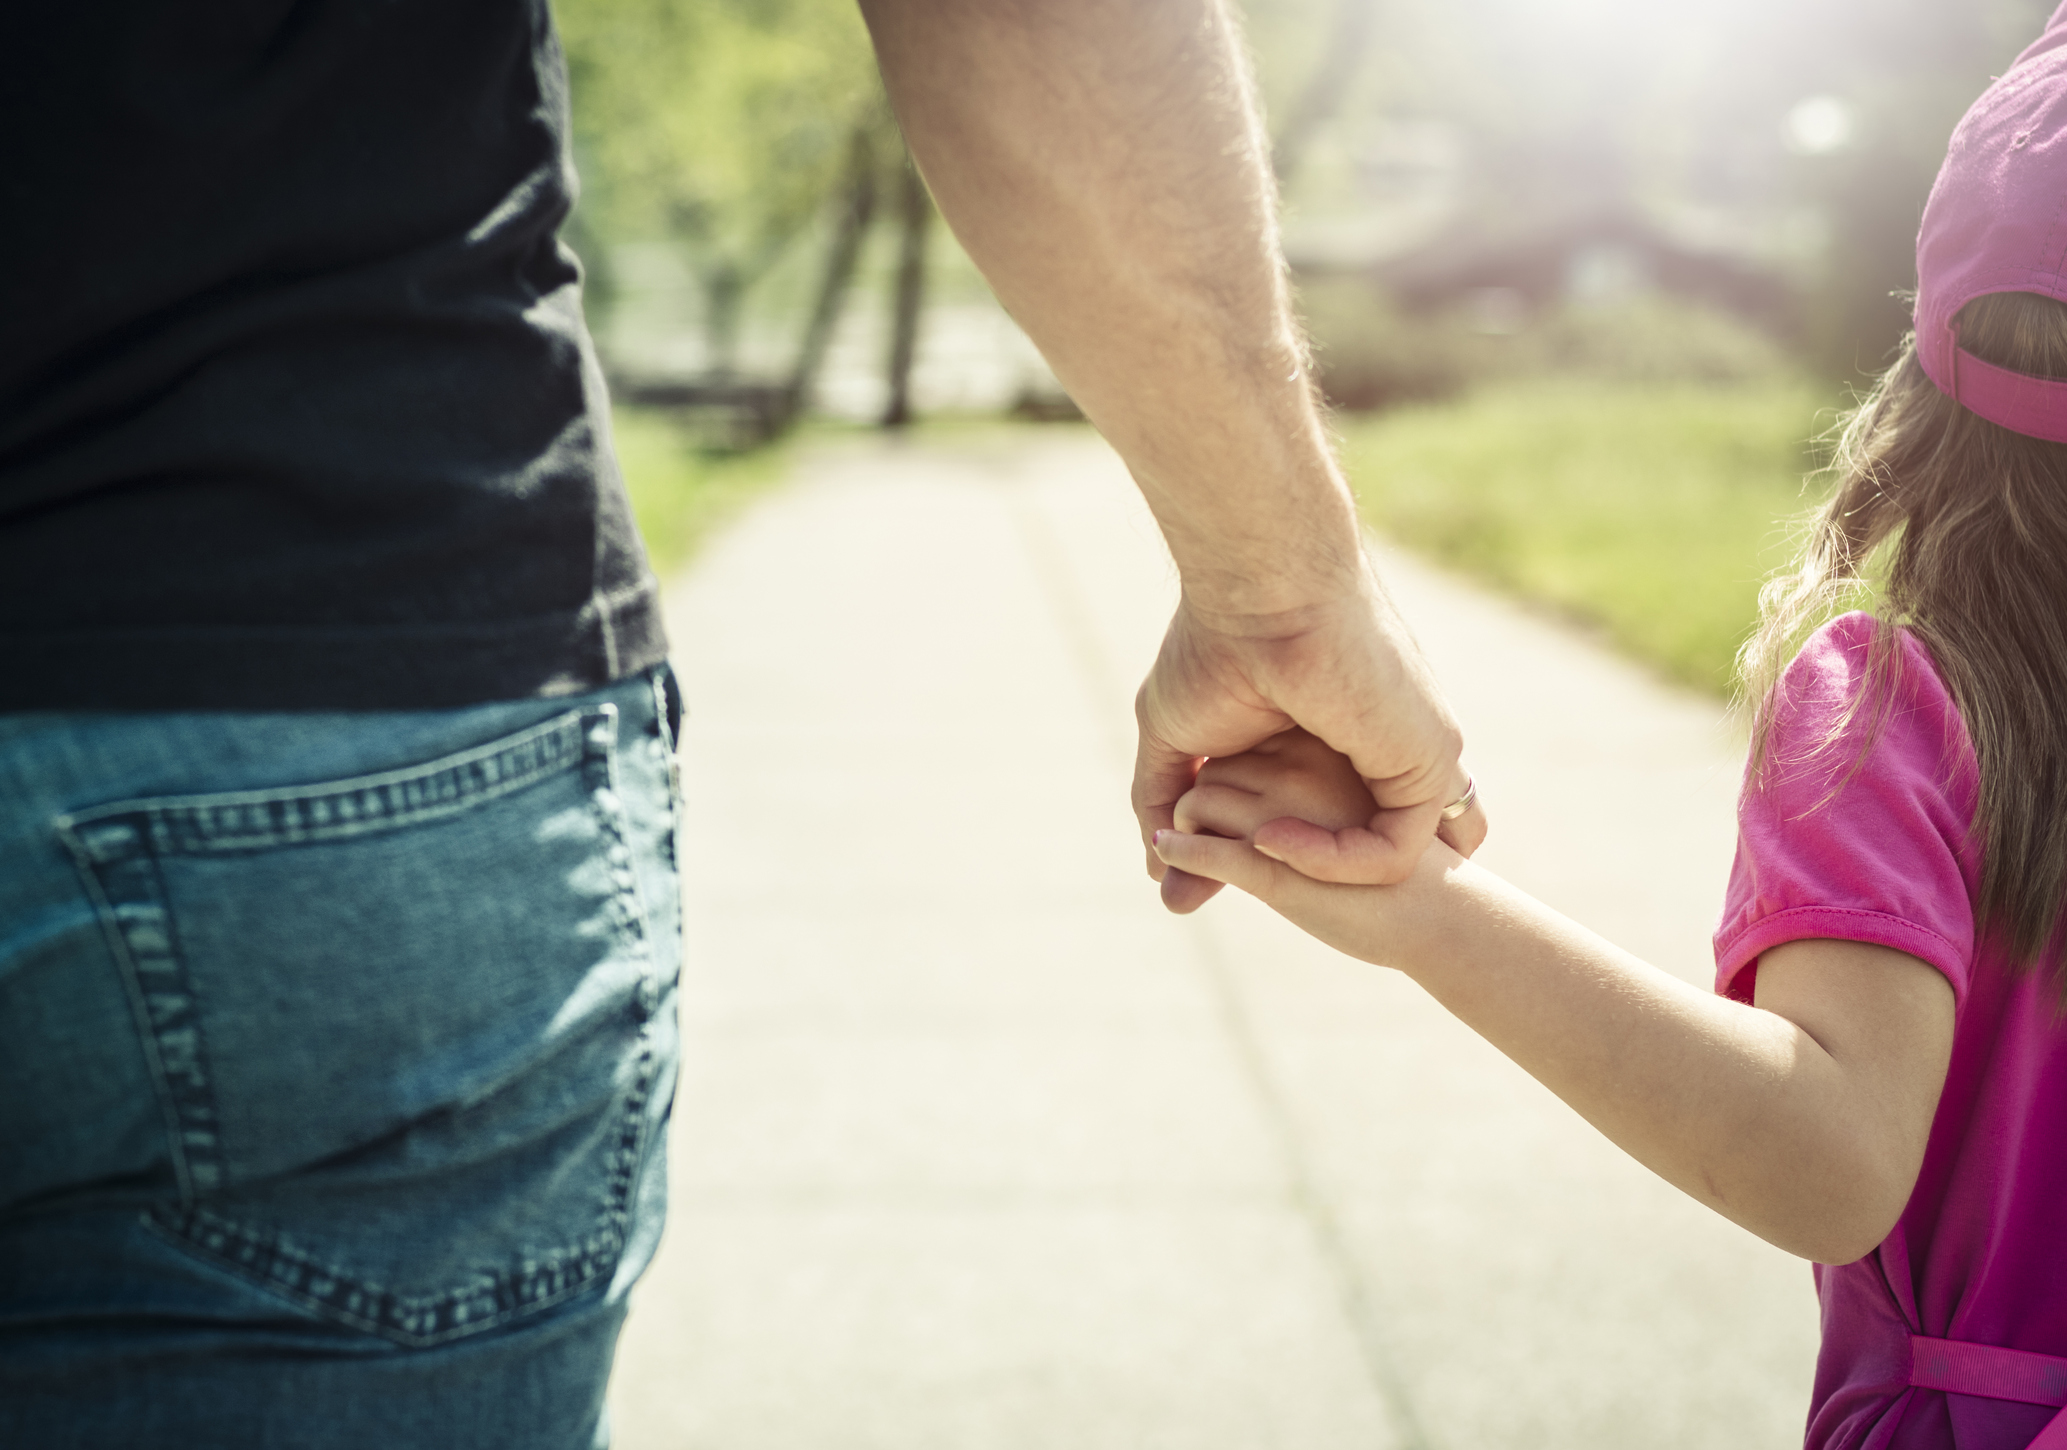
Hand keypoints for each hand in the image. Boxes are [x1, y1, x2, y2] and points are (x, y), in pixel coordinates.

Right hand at [1134, 581, 1485, 912]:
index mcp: (1334, 744)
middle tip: (1249, 871)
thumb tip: (1159, 874)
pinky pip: (1392, 854)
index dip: (1287, 856)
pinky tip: (1273, 839)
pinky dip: (1330, 864)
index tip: (1215, 862)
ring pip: (1383, 861)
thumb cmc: (1211, 647)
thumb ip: (1165, 804)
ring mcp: (1410, 759)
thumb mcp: (1175, 740)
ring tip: (1255, 848)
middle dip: (1318, 880)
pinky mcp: (1427, 764)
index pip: (1333, 827)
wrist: (1258, 591)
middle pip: (1370, 852)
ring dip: (1312, 874)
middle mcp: (1381, 753)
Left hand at [1154, 727, 1459, 965]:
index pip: (1249, 740)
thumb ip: (1308, 788)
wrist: (1443, 914)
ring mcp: (1286, 813)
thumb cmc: (1404, 861)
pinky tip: (1170, 858)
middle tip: (1210, 830)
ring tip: (1194, 851)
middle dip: (1208, 798)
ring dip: (1190, 827)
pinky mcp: (1273, 864)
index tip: (1237, 802)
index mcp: (1325, 744)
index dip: (1234, 772)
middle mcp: (1302, 767)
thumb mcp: (1359, 802)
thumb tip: (1254, 787)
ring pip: (1201, 800)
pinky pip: (1210, 851)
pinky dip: (1184, 855)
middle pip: (1219, 765)